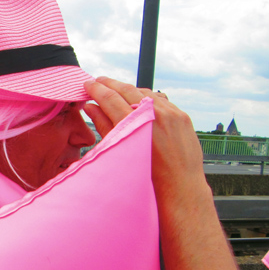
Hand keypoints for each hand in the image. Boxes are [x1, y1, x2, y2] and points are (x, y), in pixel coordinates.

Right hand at [82, 77, 204, 198]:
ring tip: (117, 91)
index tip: (87, 85)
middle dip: (109, 83)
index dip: (96, 90)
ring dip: (129, 90)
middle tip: (97, 81)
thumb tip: (91, 107)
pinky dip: (148, 98)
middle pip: (126, 90)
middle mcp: (153, 115)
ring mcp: (170, 113)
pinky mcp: (182, 116)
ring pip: (145, 92)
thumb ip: (104, 126)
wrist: (179, 188)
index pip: (109, 98)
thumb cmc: (146, 178)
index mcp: (134, 125)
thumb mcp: (120, 151)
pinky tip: (140, 101)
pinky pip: (161, 100)